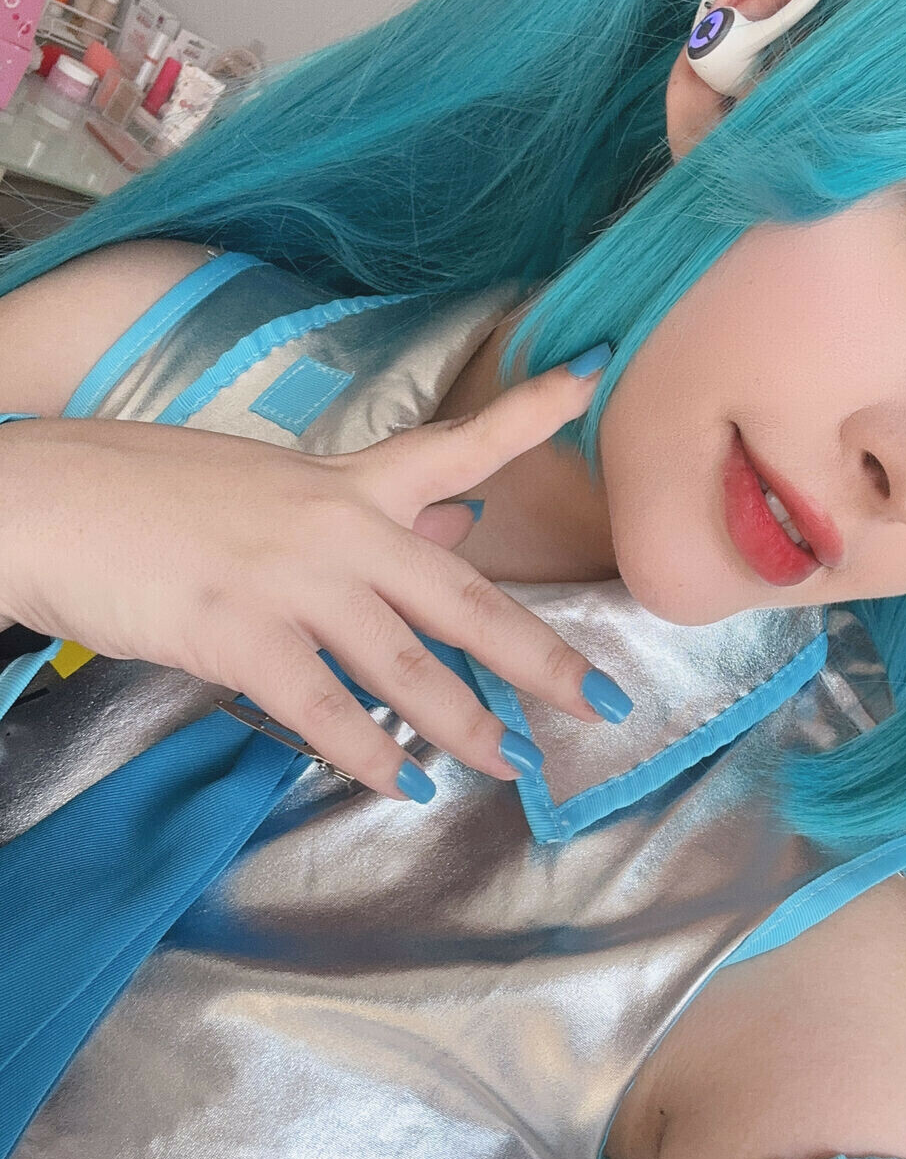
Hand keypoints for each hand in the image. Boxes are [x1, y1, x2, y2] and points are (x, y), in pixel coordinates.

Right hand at [0, 350, 626, 800]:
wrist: (43, 501)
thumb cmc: (152, 494)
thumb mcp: (277, 488)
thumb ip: (375, 510)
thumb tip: (465, 520)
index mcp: (346, 481)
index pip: (458, 440)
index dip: (533, 411)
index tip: (597, 373)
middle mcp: (336, 526)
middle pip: (462, 597)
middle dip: (538, 654)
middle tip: (597, 700)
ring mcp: (290, 579)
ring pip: (403, 664)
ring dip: (462, 723)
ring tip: (506, 763)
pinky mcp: (237, 632)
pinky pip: (321, 708)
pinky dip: (365, 755)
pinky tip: (398, 785)